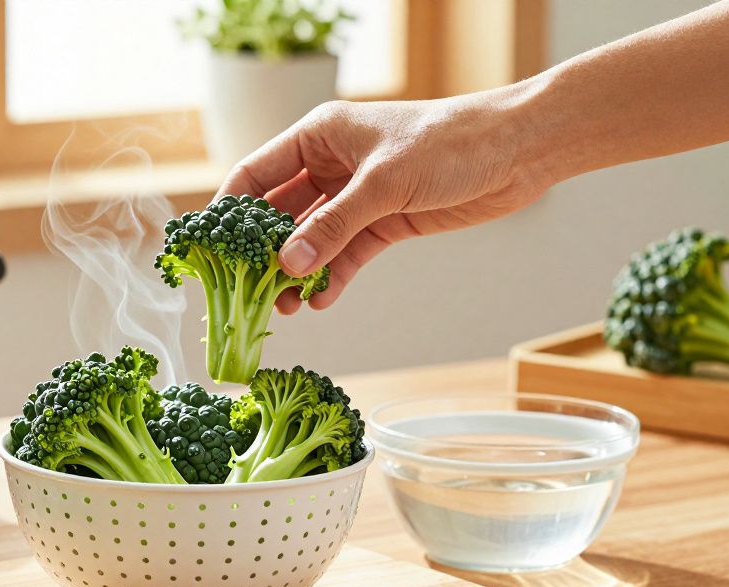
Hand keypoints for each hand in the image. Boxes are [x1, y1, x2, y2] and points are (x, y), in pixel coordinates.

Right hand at [218, 89, 551, 311]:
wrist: (518, 150)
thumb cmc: (450, 143)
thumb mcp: (382, 184)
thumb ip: (332, 226)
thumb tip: (287, 265)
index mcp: (319, 136)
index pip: (256, 174)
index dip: (229, 210)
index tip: (210, 249)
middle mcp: (331, 165)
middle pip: (279, 213)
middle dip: (262, 253)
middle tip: (245, 290)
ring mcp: (356, 196)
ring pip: (311, 239)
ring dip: (296, 272)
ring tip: (281, 307)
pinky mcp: (383, 221)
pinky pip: (345, 254)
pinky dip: (332, 277)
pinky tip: (319, 301)